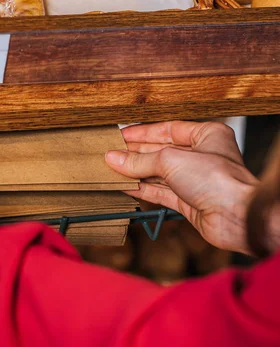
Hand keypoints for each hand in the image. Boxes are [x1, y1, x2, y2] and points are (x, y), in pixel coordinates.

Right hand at [105, 121, 258, 254]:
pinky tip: (123, 185)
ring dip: (134, 172)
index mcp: (207, 135)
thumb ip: (140, 160)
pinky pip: (158, 192)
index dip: (142, 133)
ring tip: (111, 169)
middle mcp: (201, 156)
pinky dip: (140, 189)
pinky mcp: (188, 201)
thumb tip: (115, 158)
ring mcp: (194, 180)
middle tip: (111, 153)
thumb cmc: (220, 181)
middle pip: (160, 151)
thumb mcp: (171, 160)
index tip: (121, 135)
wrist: (236, 217)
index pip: (168, 129)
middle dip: (135, 154)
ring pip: (157, 173)